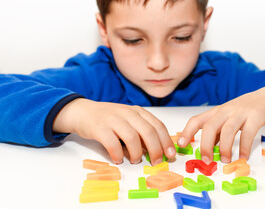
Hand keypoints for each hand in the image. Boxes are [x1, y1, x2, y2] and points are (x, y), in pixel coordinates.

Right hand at [53, 99, 175, 164]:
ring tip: (135, 160)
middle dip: (155, 150)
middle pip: (148, 132)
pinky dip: (118, 155)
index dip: (166, 141)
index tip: (171, 154)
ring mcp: (113, 119)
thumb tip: (156, 150)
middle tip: (156, 162)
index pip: (157, 125)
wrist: (83, 112)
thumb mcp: (129, 120)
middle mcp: (128, 113)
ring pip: (132, 138)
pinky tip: (118, 159)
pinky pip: (112, 144)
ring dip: (136, 153)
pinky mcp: (99, 128)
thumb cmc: (109, 119)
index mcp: (138, 111)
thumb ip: (142, 132)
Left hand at [177, 83, 264, 162]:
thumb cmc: (244, 110)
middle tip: (206, 160)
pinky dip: (244, 147)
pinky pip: (248, 133)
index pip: (197, 120)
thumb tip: (208, 150)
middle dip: (206, 145)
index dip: (187, 132)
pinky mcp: (255, 116)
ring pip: (227, 130)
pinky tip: (243, 157)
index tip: (181, 144)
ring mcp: (240, 112)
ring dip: (225, 148)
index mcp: (216, 112)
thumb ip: (218, 133)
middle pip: (210, 126)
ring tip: (225, 160)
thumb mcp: (227, 118)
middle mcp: (226, 110)